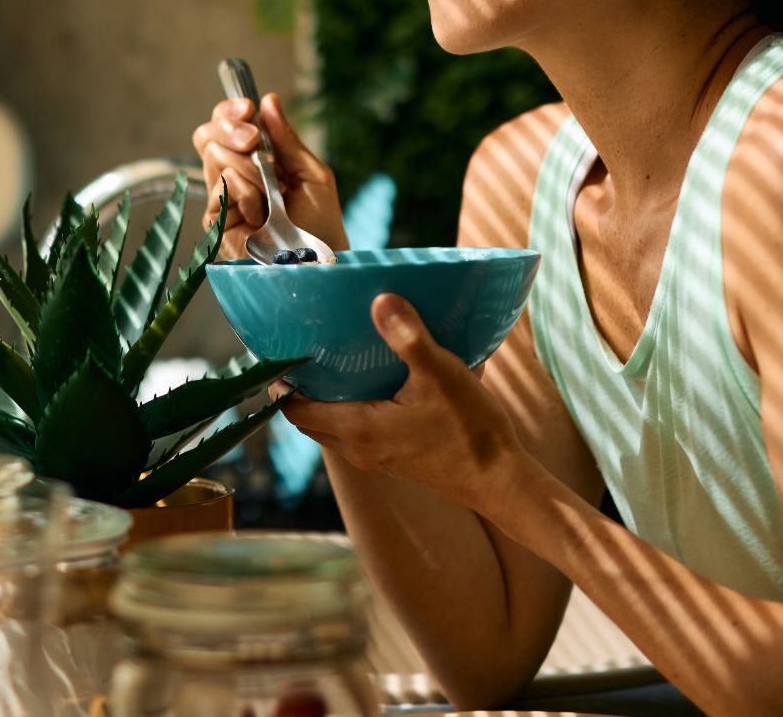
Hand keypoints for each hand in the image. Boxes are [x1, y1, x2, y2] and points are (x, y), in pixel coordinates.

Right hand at [190, 92, 346, 259]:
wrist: (320, 262)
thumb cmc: (321, 222)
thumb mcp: (312, 173)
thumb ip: (287, 140)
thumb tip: (267, 100)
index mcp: (254, 160)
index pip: (225, 125)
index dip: (229, 111)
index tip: (247, 109)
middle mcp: (232, 176)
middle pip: (208, 135)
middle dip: (233, 131)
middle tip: (254, 143)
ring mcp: (222, 199)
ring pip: (214, 157)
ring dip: (250, 171)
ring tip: (270, 197)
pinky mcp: (216, 222)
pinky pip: (221, 187)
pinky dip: (246, 194)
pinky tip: (261, 214)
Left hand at [271, 294, 532, 515]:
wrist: (500, 482)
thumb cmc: (469, 432)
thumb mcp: (440, 375)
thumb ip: (409, 337)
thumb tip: (381, 300)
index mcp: (357, 429)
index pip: (295, 408)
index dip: (283, 381)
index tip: (282, 348)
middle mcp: (358, 449)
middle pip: (308, 418)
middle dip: (300, 388)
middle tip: (305, 348)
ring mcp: (376, 458)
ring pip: (331, 426)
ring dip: (325, 399)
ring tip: (333, 361)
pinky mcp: (394, 459)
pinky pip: (355, 432)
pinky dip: (349, 409)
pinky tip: (372, 383)